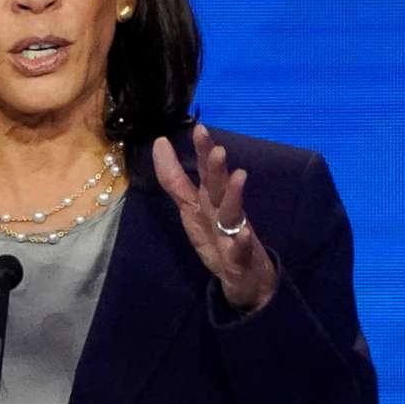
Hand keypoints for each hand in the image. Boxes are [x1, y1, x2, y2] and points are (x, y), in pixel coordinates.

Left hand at [151, 124, 276, 312]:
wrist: (245, 276)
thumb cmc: (216, 235)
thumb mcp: (190, 206)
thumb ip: (174, 177)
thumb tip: (159, 142)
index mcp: (208, 200)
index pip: (202, 172)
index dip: (199, 152)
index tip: (198, 127)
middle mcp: (222, 211)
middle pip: (218, 186)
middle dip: (216, 168)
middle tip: (217, 148)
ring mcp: (233, 233)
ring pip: (233, 212)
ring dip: (235, 195)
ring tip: (239, 176)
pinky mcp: (240, 258)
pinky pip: (241, 249)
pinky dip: (242, 241)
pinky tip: (244, 233)